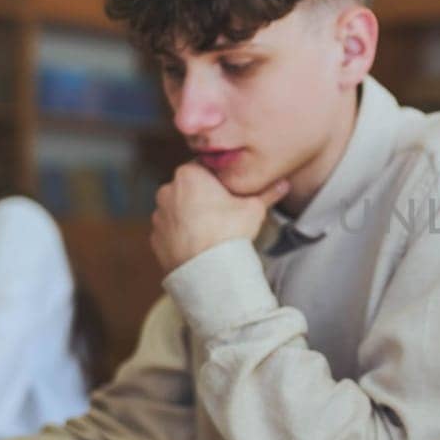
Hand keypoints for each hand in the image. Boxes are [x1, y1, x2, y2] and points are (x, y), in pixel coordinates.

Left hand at [150, 163, 287, 271]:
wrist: (208, 270)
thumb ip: (268, 193)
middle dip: (204, 197)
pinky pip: (171, 231)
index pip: (206, 168)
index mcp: (189, 174)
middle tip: (225, 213)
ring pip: (179, 209)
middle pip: (190, 188)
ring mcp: (158, 215)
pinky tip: (200, 244)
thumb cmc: (230, 233)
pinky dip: (182, 235)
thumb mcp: (254, 208)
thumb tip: (284, 183)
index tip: (232, 193)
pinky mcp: (155, 237)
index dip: (221, 180)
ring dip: (191, 216)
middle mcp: (167, 190)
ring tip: (212, 231)